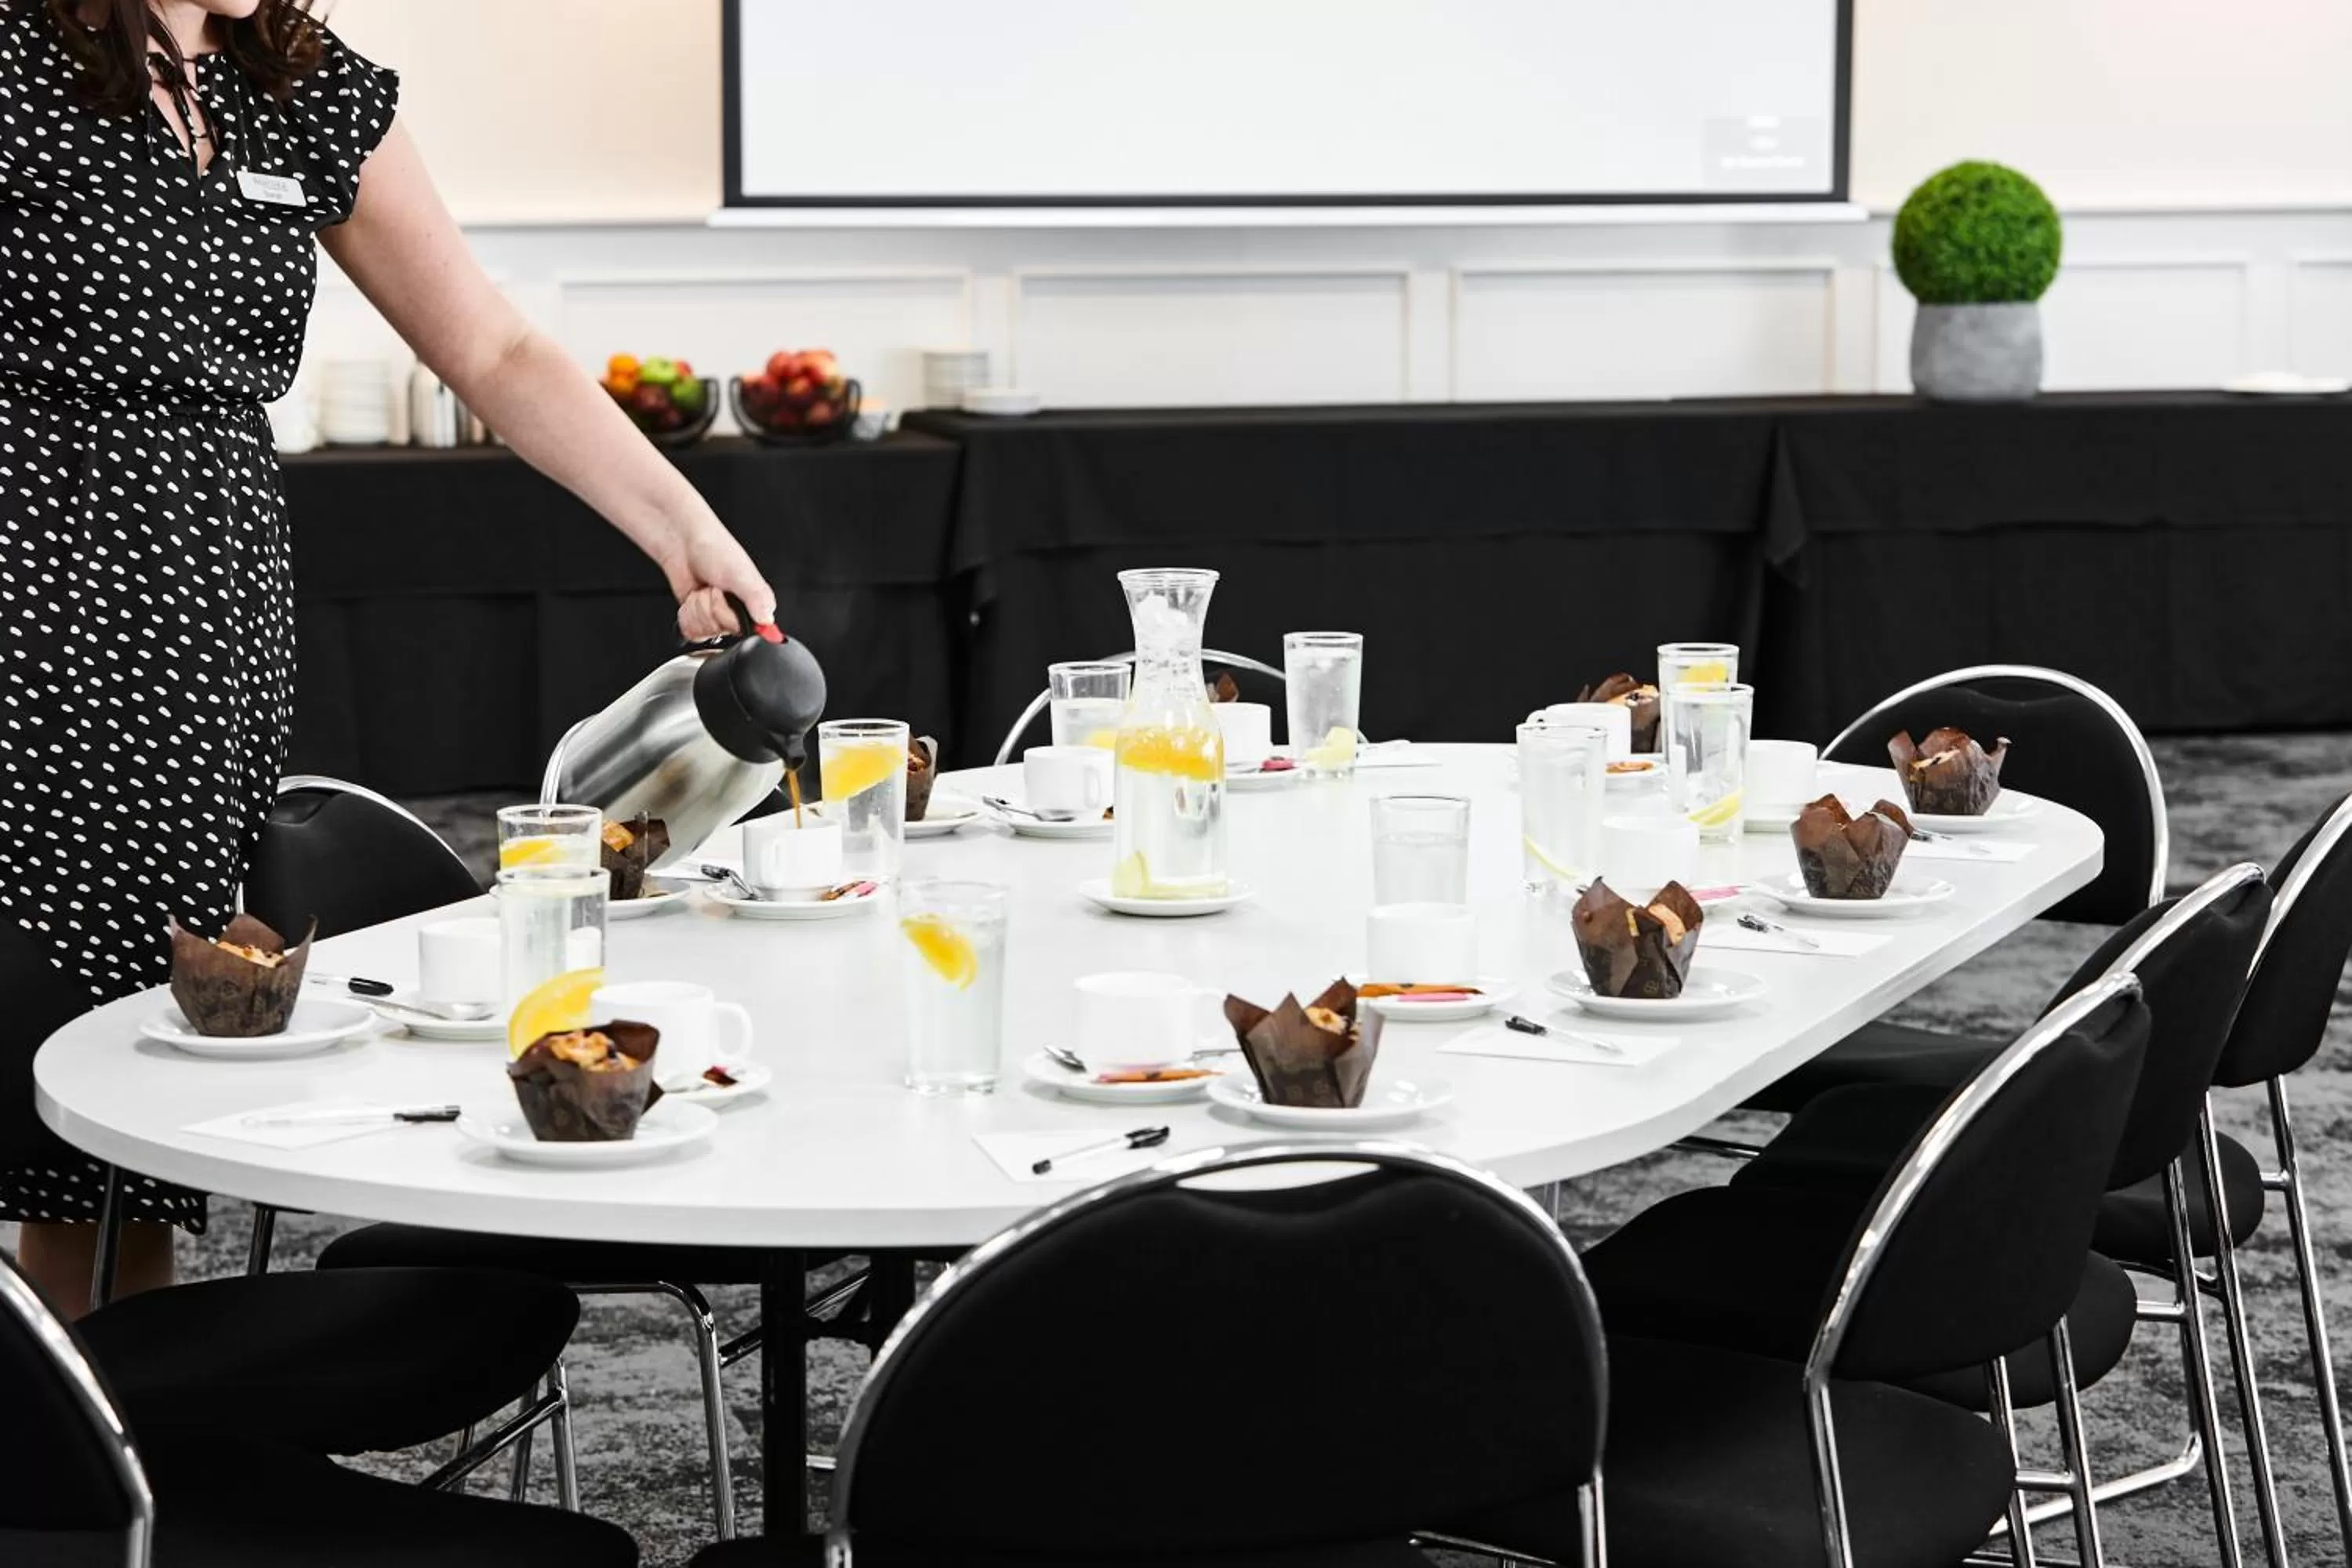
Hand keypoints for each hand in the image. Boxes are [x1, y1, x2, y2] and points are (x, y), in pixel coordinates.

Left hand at [662, 522, 776, 640]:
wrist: (683, 542)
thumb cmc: (715, 549)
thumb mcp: (741, 573)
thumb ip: (757, 598)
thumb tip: (767, 620)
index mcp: (755, 604)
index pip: (746, 630)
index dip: (729, 616)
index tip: (724, 598)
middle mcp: (737, 612)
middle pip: (722, 630)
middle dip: (710, 607)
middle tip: (712, 588)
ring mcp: (716, 616)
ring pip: (705, 632)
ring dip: (697, 608)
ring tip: (702, 589)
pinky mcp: (697, 618)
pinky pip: (691, 632)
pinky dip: (686, 614)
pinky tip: (692, 598)